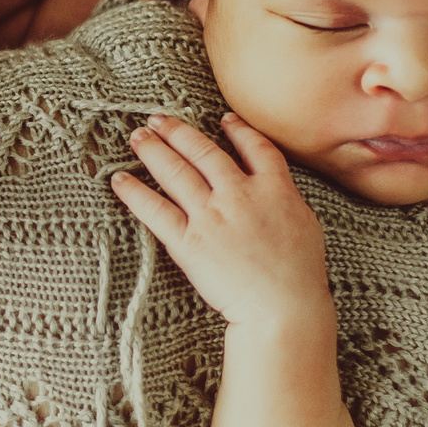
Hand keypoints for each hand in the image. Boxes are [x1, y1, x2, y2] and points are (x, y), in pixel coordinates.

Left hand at [110, 113, 330, 328]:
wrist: (283, 307)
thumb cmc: (300, 274)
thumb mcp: (306, 223)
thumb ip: (285, 199)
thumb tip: (275, 189)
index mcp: (274, 187)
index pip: (254, 147)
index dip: (238, 129)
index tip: (224, 119)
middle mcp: (239, 194)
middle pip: (203, 151)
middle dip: (177, 131)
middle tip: (158, 119)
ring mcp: (211, 216)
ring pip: (176, 172)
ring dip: (153, 150)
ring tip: (137, 136)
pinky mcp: (189, 241)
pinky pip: (155, 210)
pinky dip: (135, 193)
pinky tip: (120, 180)